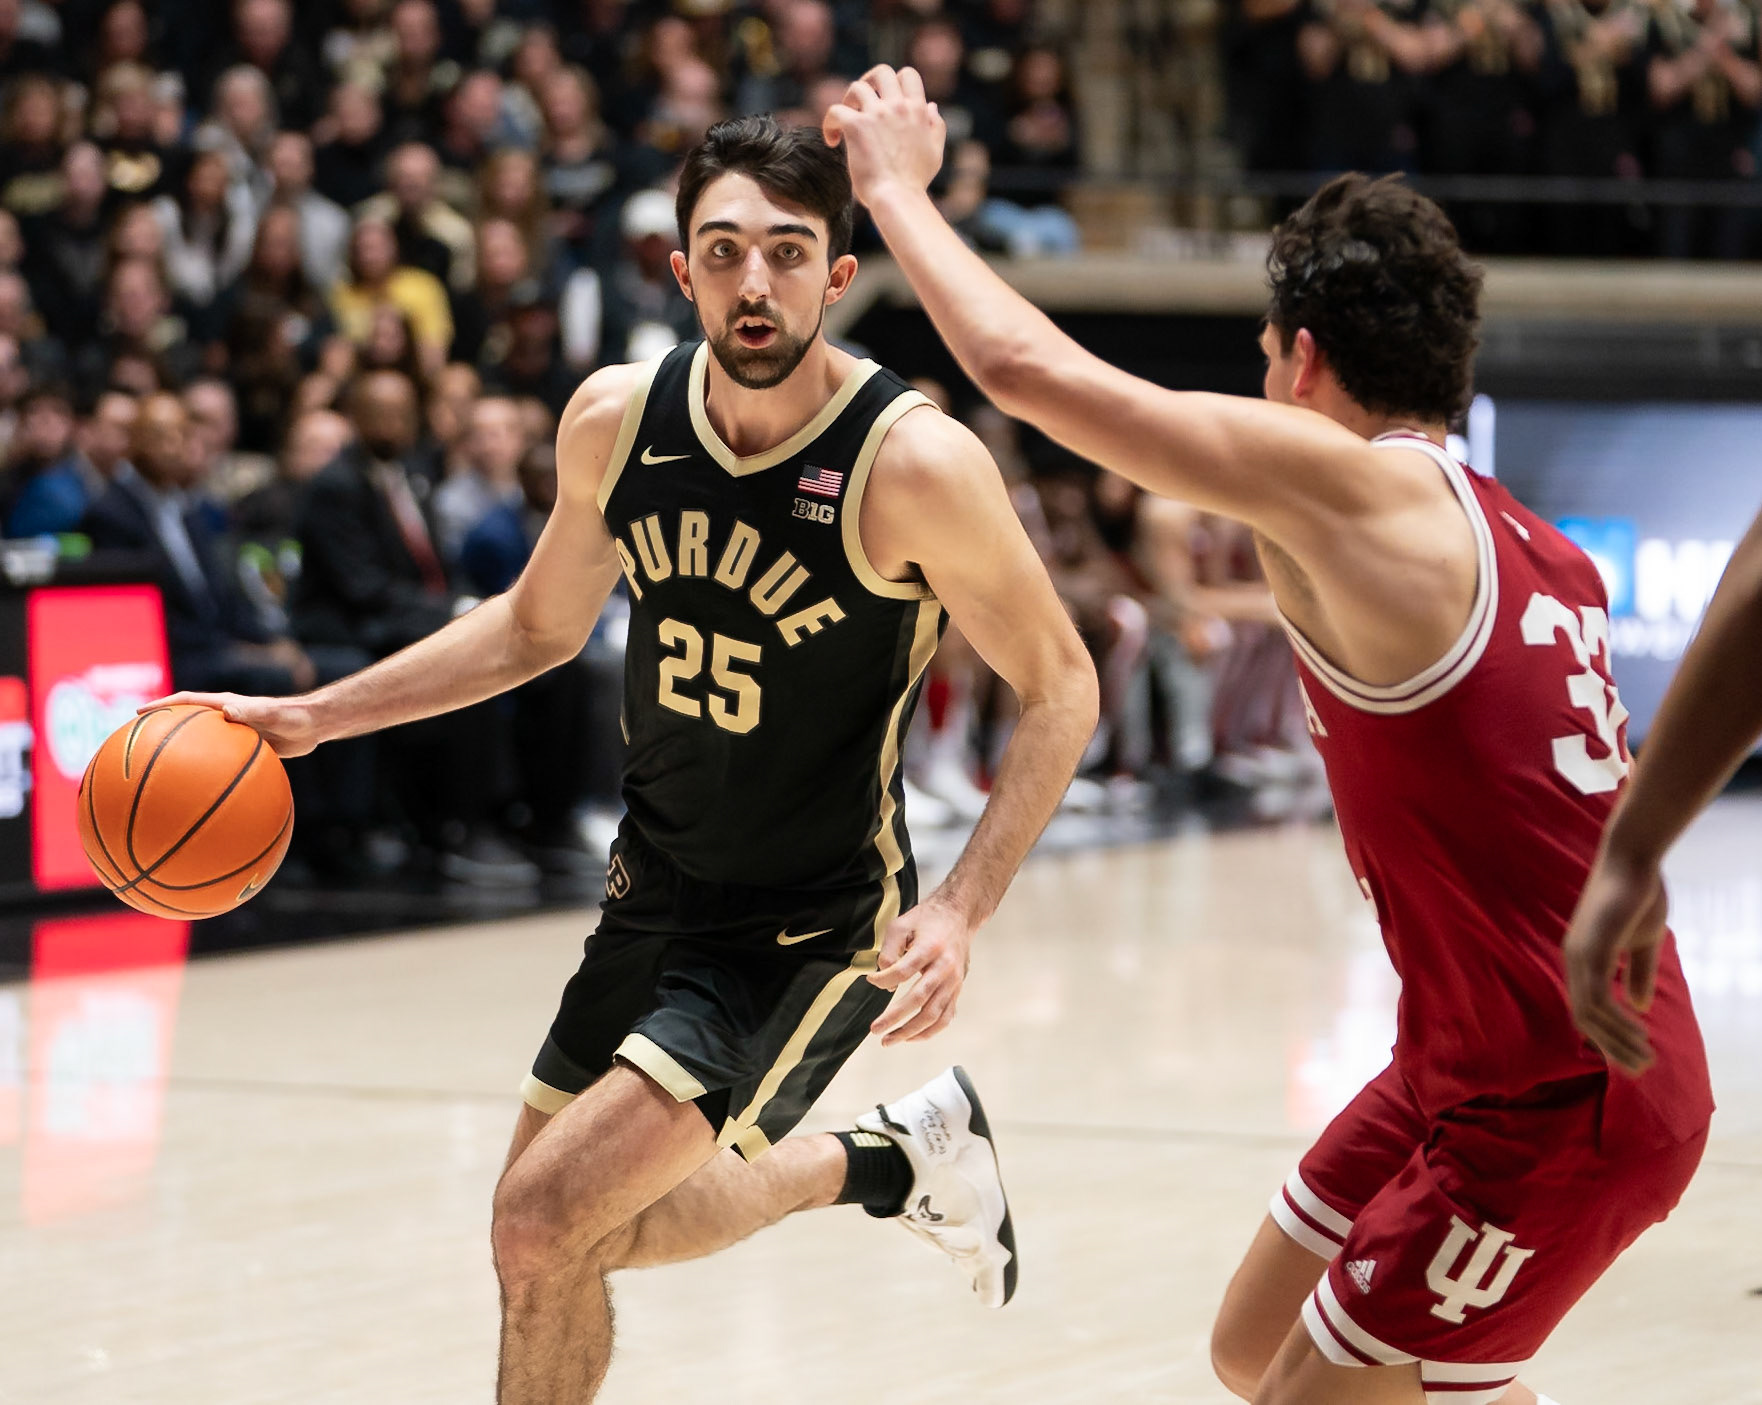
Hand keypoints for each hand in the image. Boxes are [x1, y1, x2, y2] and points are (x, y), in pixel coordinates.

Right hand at [142, 692, 323, 757]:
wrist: (313, 726)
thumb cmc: (294, 716)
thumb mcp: (273, 714)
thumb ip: (253, 712)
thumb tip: (229, 713)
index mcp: (225, 705)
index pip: (186, 701)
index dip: (162, 706)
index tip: (138, 713)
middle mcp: (224, 718)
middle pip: (186, 723)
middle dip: (162, 729)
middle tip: (138, 742)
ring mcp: (231, 733)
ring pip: (199, 743)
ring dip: (180, 753)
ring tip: (157, 772)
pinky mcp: (242, 748)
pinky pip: (216, 761)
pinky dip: (205, 772)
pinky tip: (198, 794)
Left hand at [822, 65, 946, 206]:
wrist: (899, 198)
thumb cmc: (916, 181)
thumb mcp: (935, 152)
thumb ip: (935, 126)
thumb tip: (931, 105)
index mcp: (918, 110)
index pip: (908, 75)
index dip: (895, 82)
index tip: (886, 99)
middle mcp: (898, 106)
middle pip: (881, 72)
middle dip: (869, 81)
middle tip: (861, 102)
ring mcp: (876, 114)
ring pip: (856, 87)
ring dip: (849, 101)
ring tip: (846, 122)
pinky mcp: (856, 126)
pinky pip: (835, 110)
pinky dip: (830, 123)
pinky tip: (832, 140)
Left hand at [867, 895, 973, 1044]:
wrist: (959, 917)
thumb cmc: (927, 921)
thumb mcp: (902, 924)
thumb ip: (889, 949)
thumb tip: (883, 976)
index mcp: (931, 948)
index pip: (904, 971)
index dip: (884, 979)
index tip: (870, 980)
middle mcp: (945, 968)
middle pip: (919, 998)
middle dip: (895, 1017)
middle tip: (875, 1029)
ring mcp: (953, 982)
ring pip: (933, 1014)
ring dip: (910, 1031)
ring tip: (889, 1039)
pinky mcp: (956, 990)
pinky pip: (945, 1017)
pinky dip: (929, 1032)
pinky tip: (911, 1037)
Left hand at [1562, 850, 1667, 1074]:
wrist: (1634, 861)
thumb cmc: (1638, 896)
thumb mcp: (1643, 942)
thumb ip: (1636, 972)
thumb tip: (1638, 1006)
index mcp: (1583, 959)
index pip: (1587, 1009)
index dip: (1608, 1036)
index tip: (1634, 1056)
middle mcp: (1574, 960)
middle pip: (1584, 1018)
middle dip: (1612, 1047)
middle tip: (1640, 1069)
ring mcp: (1579, 955)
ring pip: (1589, 1013)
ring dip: (1617, 1040)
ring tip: (1645, 1058)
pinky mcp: (1591, 949)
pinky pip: (1597, 996)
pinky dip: (1615, 1020)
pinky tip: (1638, 1032)